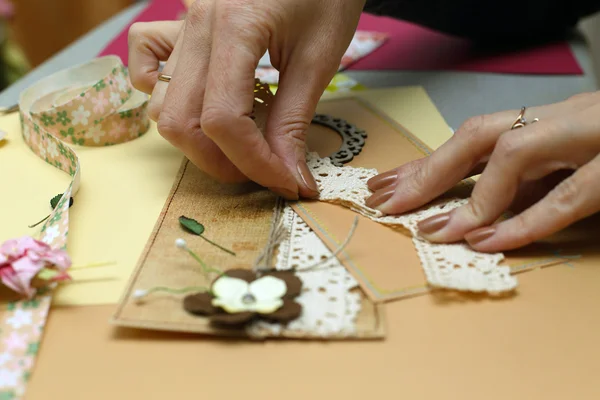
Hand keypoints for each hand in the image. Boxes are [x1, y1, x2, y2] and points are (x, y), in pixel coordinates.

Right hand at [127, 0, 365, 198]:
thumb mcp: (319, 58)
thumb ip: (294, 120)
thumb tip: (287, 176)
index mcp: (235, 26)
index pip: (224, 120)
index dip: (254, 163)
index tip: (287, 182)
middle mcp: (197, 24)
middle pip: (182, 121)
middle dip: (223, 162)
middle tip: (264, 171)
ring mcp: (183, 22)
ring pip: (163, 104)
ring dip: (198, 140)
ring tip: (242, 145)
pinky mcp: (181, 24)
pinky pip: (147, 64)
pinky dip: (164, 94)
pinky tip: (201, 101)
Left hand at [366, 92, 599, 251]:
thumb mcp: (567, 166)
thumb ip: (527, 185)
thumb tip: (472, 217)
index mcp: (548, 124)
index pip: (473, 141)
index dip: (426, 162)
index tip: (384, 186)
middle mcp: (563, 122)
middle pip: (482, 136)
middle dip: (429, 169)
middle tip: (386, 202)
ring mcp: (594, 137)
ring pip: (519, 153)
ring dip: (471, 195)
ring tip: (432, 231)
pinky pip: (571, 193)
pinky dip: (528, 219)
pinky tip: (491, 241)